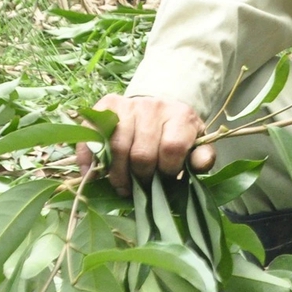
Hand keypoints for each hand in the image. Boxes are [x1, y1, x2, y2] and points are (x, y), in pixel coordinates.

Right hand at [76, 94, 212, 192]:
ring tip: (122, 185)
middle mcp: (154, 106)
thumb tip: (201, 164)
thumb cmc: (176, 133)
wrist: (157, 108)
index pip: (172, 148)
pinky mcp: (106, 105)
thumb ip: (202, 156)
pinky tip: (91, 173)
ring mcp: (128, 104)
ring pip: (117, 146)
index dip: (167, 170)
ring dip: (117, 174)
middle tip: (140, 187)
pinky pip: (92, 135)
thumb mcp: (196, 144)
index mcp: (181, 115)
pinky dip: (89, 157)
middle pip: (142, 152)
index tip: (165, 179)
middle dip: (140, 178)